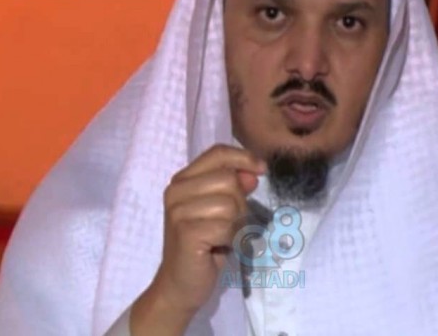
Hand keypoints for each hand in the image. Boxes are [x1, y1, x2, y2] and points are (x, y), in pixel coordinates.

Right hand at [130, 144, 264, 334]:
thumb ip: (234, 188)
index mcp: (182, 180)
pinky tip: (217, 248)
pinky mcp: (185, 232)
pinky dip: (230, 239)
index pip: (217, 153)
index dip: (243, 157)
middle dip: (240, 204)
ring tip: (222, 238)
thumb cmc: (204, 246)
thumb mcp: (222, 212)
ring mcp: (178, 211)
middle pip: (228, 179)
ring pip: (230, 204)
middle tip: (227, 226)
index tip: (261, 170)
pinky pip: (226, 226)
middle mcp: (176, 191)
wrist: (181, 284)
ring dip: (235, 224)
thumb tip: (253, 172)